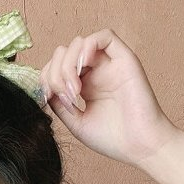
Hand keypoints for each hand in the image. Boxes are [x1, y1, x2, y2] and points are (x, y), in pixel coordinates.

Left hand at [40, 28, 181, 166]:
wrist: (140, 147)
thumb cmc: (113, 139)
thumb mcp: (75, 122)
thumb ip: (58, 104)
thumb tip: (43, 88)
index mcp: (84, 86)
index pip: (55, 68)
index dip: (45, 78)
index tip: (48, 98)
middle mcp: (96, 73)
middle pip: (64, 54)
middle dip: (55, 73)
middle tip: (65, 97)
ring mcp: (110, 65)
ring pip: (78, 44)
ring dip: (68, 64)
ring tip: (74, 91)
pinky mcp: (125, 60)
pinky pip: (104, 36)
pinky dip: (87, 46)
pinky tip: (83, 67)